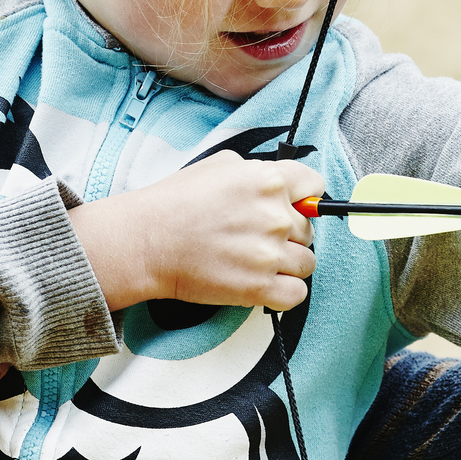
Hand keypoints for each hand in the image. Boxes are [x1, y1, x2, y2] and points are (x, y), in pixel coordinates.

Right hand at [68, 150, 323, 311]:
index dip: (305, 198)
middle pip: (308, 229)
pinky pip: (297, 294)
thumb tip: (283, 184)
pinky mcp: (259, 287)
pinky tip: (262, 284)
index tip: (295, 207)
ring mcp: (269, 253)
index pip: (314, 186)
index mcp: (268, 180)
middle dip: (288, 234)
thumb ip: (258, 171)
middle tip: (255, 238)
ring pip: (306, 262)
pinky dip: (285, 292)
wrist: (145, 241)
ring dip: (286, 264)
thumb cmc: (174, 201)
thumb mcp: (219, 165)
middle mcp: (276, 216)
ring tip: (254, 262)